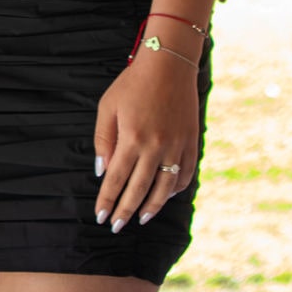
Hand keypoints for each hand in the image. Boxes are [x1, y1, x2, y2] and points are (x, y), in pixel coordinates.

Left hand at [93, 51, 199, 233]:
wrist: (169, 65)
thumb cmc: (132, 84)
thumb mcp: (108, 106)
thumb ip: (103, 140)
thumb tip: (102, 171)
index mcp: (132, 137)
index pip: (116, 179)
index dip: (107, 200)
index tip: (100, 216)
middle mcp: (155, 146)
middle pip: (138, 189)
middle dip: (125, 211)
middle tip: (116, 226)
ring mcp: (176, 147)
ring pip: (163, 188)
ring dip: (151, 207)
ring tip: (140, 219)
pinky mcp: (191, 144)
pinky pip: (184, 176)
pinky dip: (173, 191)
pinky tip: (163, 197)